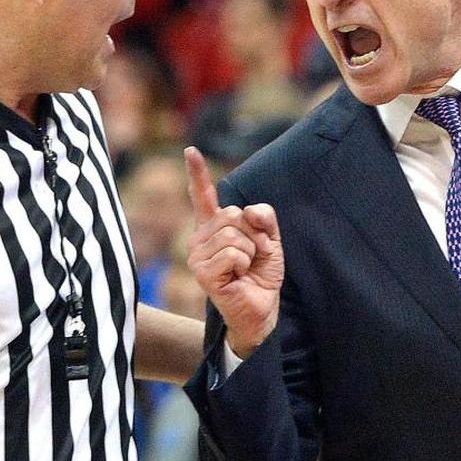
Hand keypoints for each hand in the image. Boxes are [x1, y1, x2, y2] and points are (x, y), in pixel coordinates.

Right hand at [184, 147, 282, 358]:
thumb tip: (249, 211)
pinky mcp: (203, 272)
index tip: (190, 151)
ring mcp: (197, 256)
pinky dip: (245, 263)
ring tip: (245, 268)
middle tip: (253, 256)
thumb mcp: (269, 240)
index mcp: (213, 227)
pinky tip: (239, 277)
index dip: (197, 173)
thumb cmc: (260, 274)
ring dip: (251, 251)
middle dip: (254, 235)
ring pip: (234, 234)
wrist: (261, 309)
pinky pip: (233, 253)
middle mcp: (199, 238)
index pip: (203, 196)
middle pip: (232, 214)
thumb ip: (263, 218)